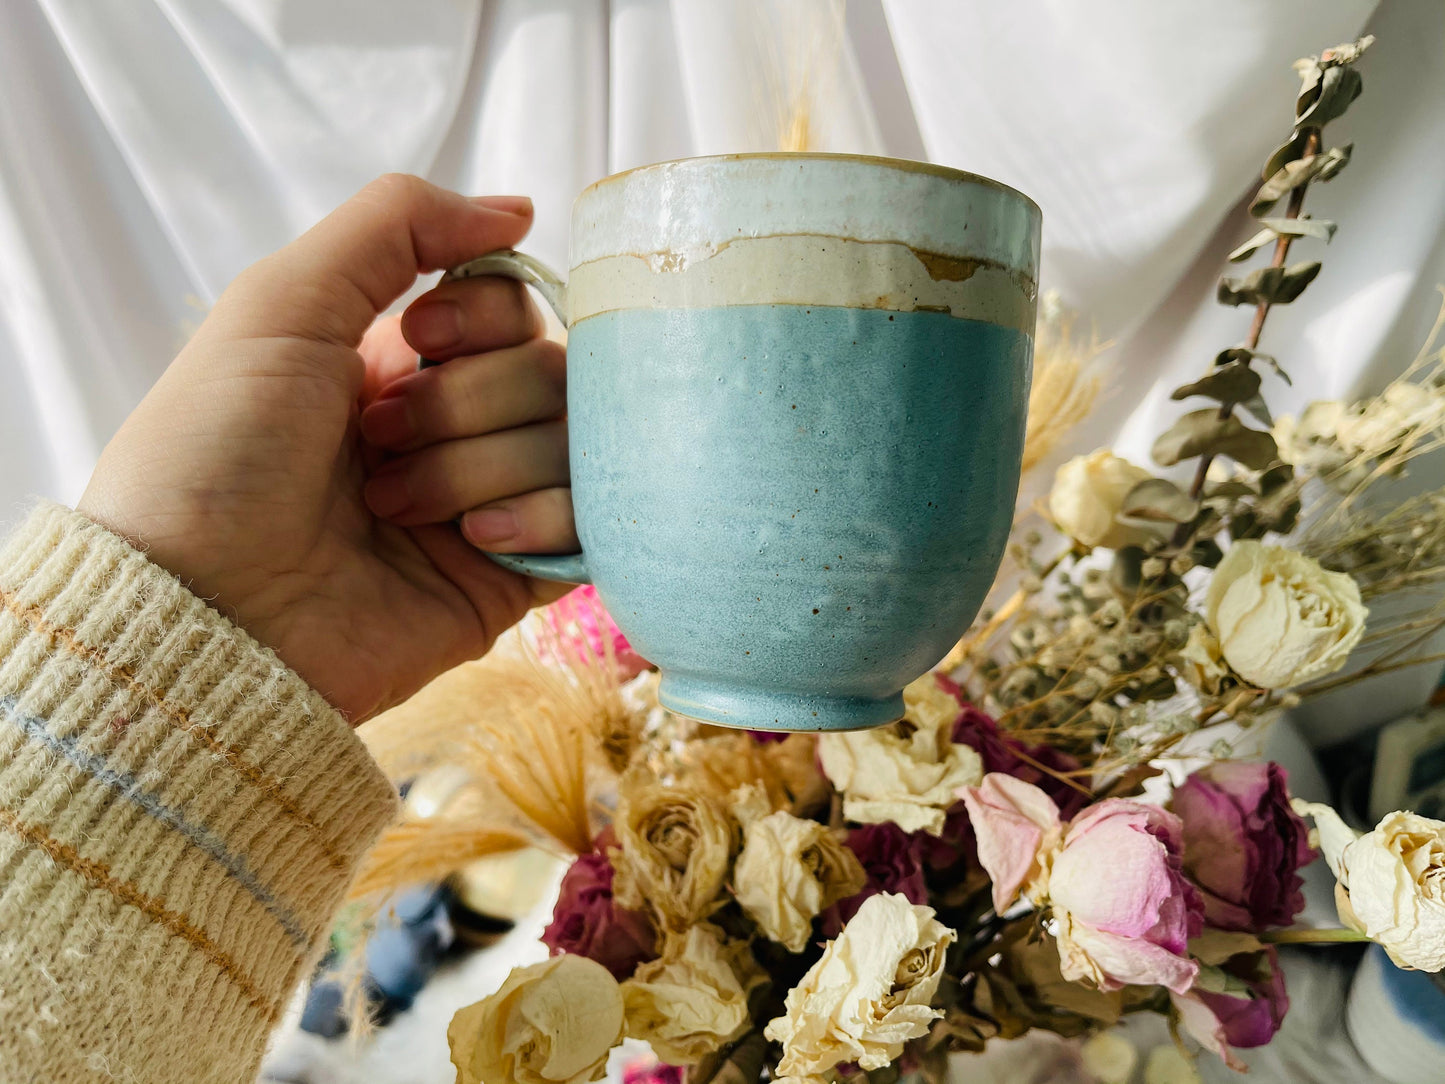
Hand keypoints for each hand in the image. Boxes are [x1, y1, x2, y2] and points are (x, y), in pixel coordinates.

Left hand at [78, 175, 575, 719]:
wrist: (204, 610)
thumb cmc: (217, 452)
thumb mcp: (282, 300)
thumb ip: (396, 225)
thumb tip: (519, 210)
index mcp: (402, 362)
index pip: (513, 305)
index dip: (484, 313)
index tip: (418, 338)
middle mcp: (454, 428)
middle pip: (550, 370)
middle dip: (466, 400)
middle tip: (378, 442)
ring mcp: (488, 503)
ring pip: (570, 444)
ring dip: (477, 466)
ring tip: (393, 508)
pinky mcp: (513, 577)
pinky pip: (588, 523)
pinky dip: (538, 517)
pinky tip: (471, 542)